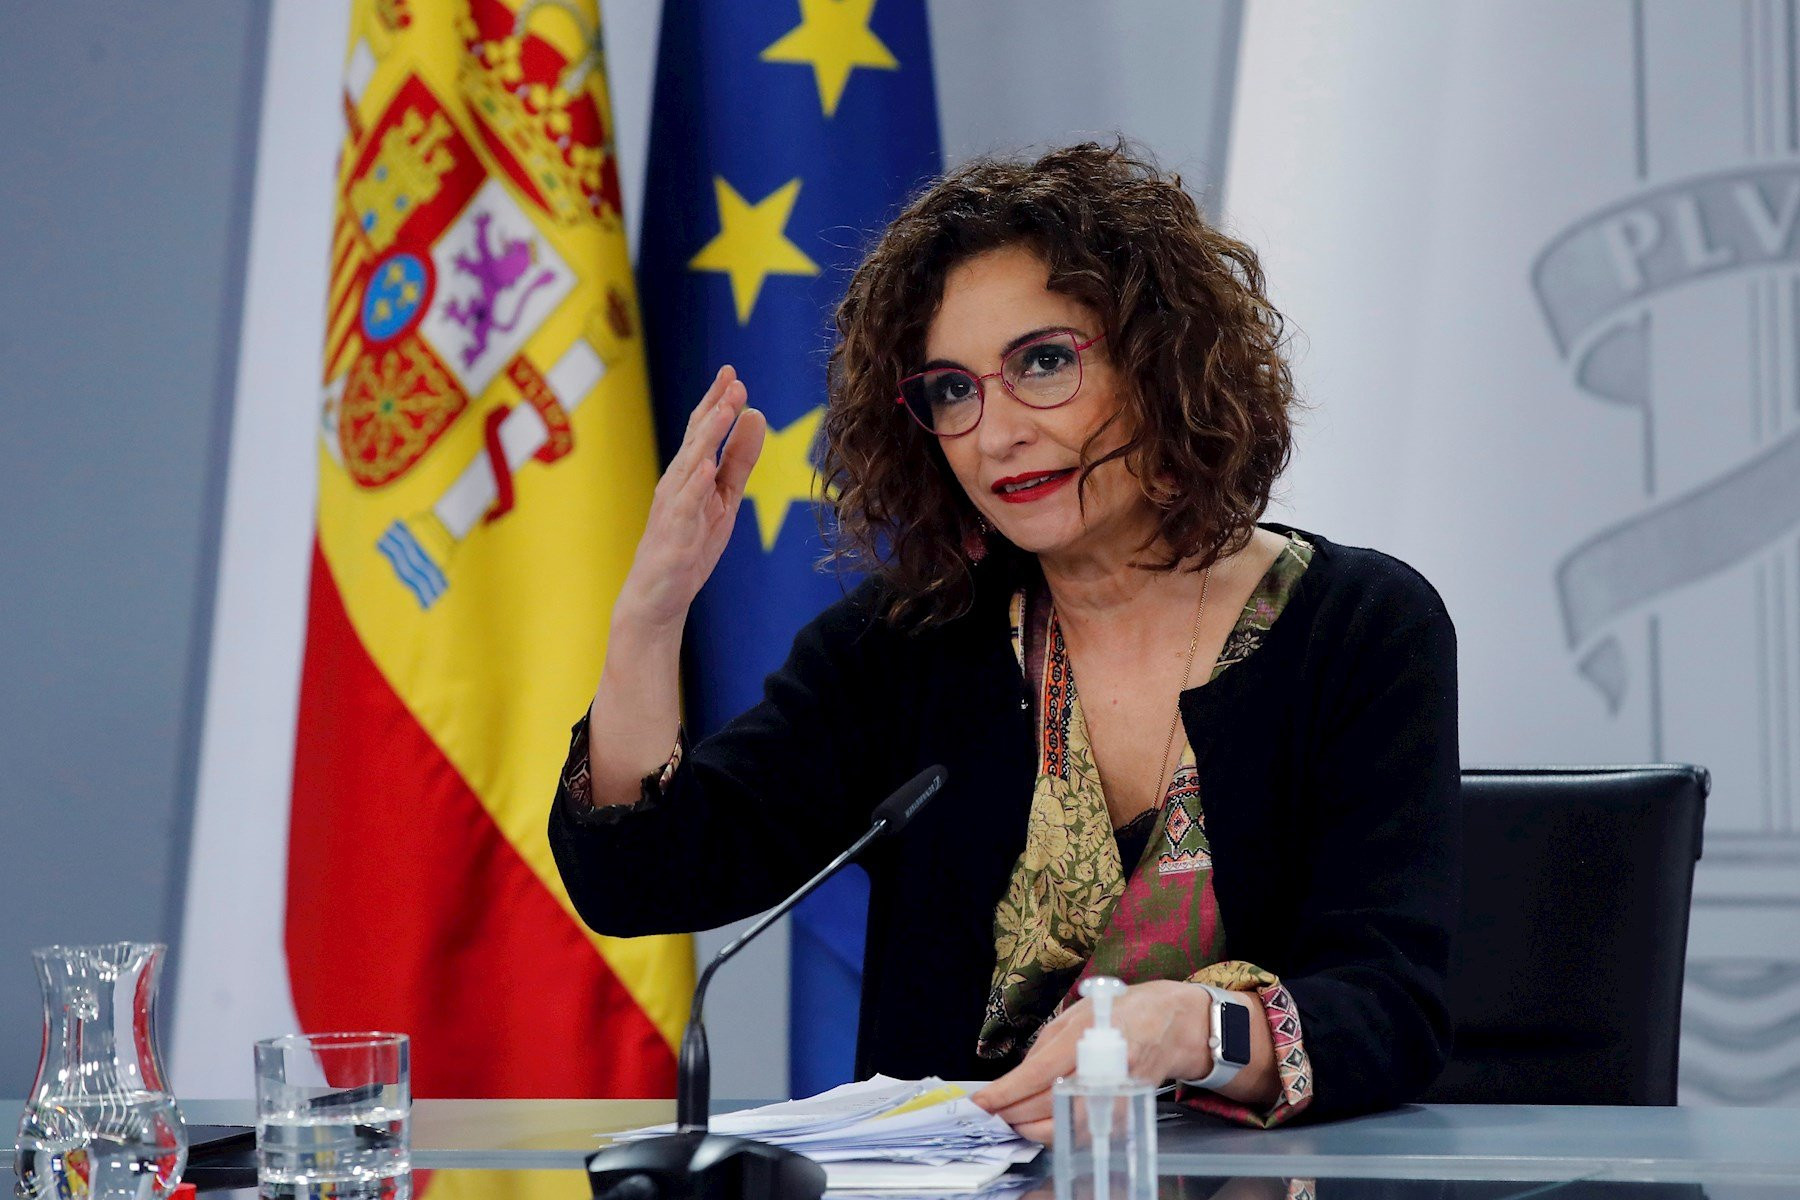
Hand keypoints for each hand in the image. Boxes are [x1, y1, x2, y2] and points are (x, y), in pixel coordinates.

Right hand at [615, 365, 766, 632]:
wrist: (656, 598)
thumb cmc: (688, 546)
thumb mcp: (725, 498)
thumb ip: (740, 459)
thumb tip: (756, 416)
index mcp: (689, 474)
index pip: (702, 430)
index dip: (718, 401)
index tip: (733, 372)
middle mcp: (677, 483)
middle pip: (696, 439)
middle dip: (715, 409)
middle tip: (733, 381)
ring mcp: (673, 507)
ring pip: (690, 465)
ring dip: (707, 436)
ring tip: (724, 410)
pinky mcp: (674, 534)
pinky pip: (685, 506)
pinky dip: (696, 485)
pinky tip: (707, 466)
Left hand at [969, 980, 1211, 1143]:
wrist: (1169, 1023)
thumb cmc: (1117, 1012)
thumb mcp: (1074, 1015)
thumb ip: (1044, 1047)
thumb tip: (1015, 1080)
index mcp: (1087, 1034)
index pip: (1038, 1073)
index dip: (1006, 1092)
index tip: (982, 1102)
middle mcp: (1103, 1065)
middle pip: (1050, 1105)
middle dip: (1014, 1114)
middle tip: (992, 1114)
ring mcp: (1117, 1091)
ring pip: (1067, 1125)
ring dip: (1032, 1128)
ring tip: (1012, 1120)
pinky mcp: (1126, 1110)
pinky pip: (1086, 1130)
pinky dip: (1059, 1132)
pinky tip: (1042, 1123)